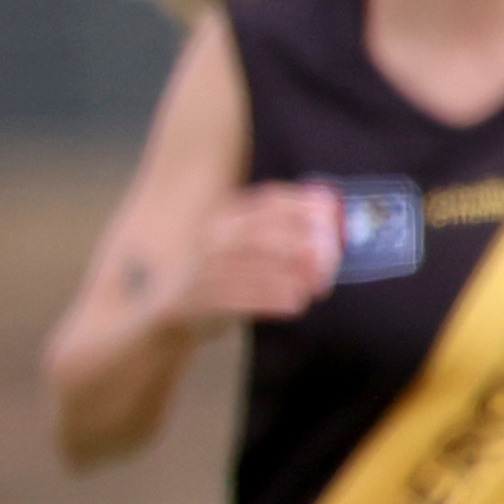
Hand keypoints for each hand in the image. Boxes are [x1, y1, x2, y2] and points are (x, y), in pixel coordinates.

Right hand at [183, 181, 351, 319]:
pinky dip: (275, 299)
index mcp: (229, 213)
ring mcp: (206, 266)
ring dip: (295, 277)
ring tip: (318, 288)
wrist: (170, 301)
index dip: (306, 206)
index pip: (271, 199)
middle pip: (268, 233)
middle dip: (305, 247)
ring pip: (258, 266)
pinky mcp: (202, 297)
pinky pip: (245, 297)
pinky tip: (296, 303)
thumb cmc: (221, 269)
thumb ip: (279, 231)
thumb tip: (332, 231)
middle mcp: (216, 235)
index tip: (333, 218)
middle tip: (330, 265)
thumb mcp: (243, 239)